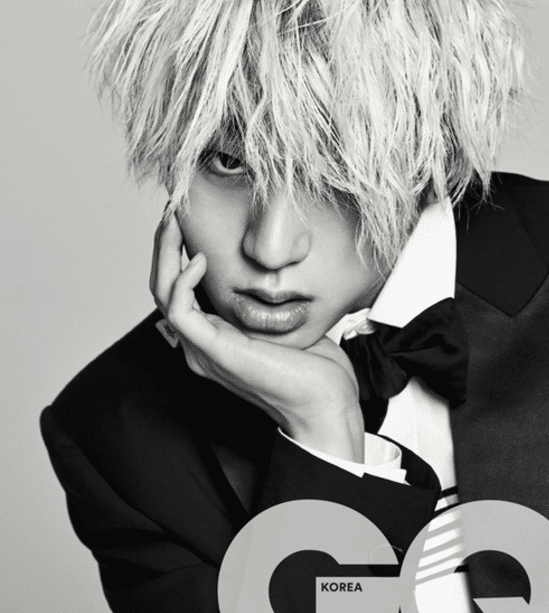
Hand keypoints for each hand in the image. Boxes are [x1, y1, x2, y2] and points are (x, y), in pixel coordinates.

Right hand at [150, 212, 364, 460]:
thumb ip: (267, 300)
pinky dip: (183, 280)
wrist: (323, 402)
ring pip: (162, 293)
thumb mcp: (284, 321)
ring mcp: (202, 349)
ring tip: (174, 222)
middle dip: (164, 245)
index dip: (176, 253)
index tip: (186, 220)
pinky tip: (200, 259)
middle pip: (161, 287)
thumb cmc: (314, 367)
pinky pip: (179, 310)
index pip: (178, 290)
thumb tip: (270, 271)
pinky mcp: (212, 350)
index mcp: (214, 338)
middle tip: (173, 210)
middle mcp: (200, 344)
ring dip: (164, 253)